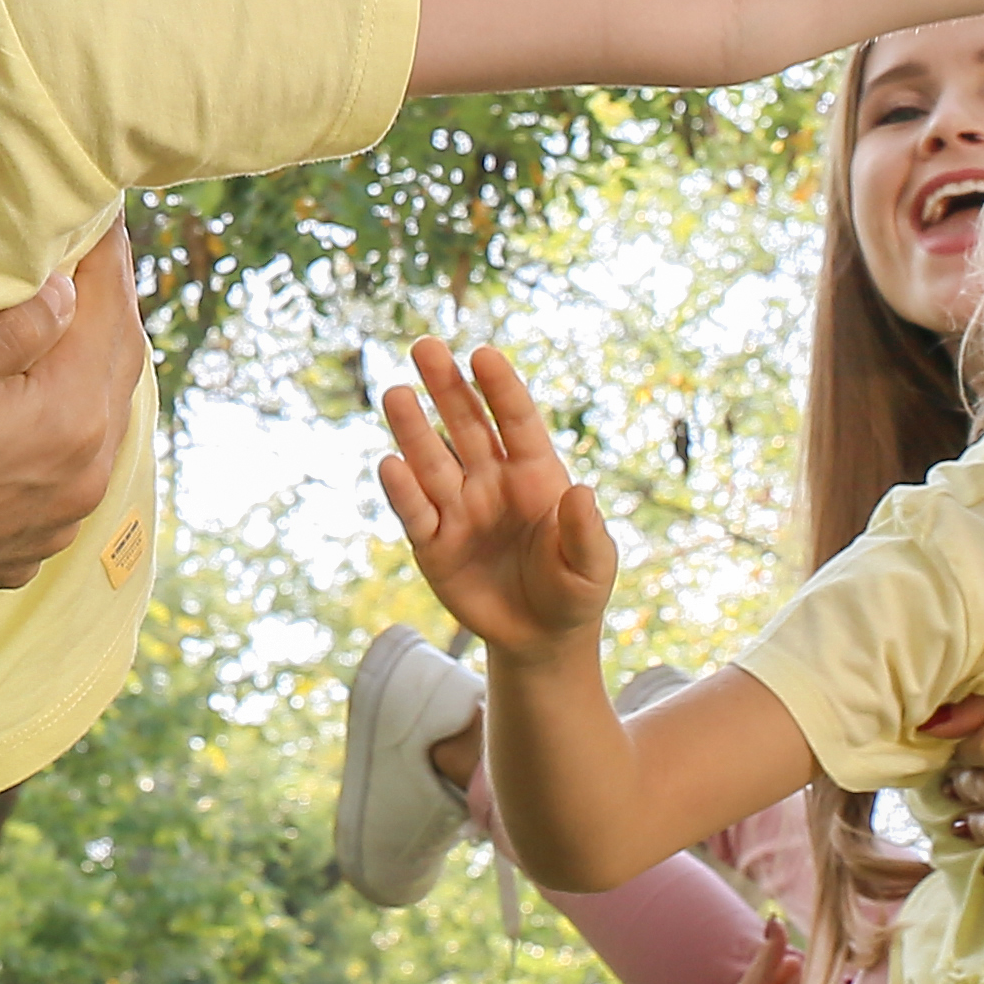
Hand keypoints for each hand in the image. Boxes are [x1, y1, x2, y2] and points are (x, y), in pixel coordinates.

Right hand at [0, 227, 144, 598]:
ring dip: (94, 359)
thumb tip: (70, 289)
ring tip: (75, 306)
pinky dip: (73, 419)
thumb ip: (10, 329)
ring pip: (104, 416)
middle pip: (119, 363)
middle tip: (93, 244)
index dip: (107, 252)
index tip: (98, 206)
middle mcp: (82, 477)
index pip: (110, 312)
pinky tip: (46, 394)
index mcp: (68, 424)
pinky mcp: (28, 540)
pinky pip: (75, 465)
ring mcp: (58, 518)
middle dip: (110, 298)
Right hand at [374, 340, 618, 655]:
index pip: (517, 422)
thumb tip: (581, 492)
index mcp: (535, 475)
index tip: (482, 354)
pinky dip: (402, 491)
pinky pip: (415, 513)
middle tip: (425, 346)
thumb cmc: (574, 591)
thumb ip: (585, 532)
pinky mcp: (433, 544)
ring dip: (413, 429)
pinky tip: (390, 463)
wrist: (540, 638)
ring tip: (396, 393)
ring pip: (432, 461)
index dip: (500, 389)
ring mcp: (459, 510)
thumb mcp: (593, 567)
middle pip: (466, 427)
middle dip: (446, 388)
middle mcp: (492, 482)